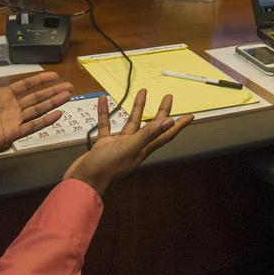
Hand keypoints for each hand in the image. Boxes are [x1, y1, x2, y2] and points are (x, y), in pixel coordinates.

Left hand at [0, 42, 72, 161]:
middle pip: (37, 97)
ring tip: (67, 96)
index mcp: (1, 94)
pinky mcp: (11, 134)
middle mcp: (10, 107)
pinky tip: (58, 114)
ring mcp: (12, 121)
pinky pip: (32, 127)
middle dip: (53, 91)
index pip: (26, 85)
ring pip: (38, 110)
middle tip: (68, 86)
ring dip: (53, 103)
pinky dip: (46, 121)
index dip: (40, 80)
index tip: (54, 75)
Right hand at [64, 90, 192, 196]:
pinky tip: (103, 101)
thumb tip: (169, 122)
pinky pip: (107, 125)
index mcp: (143, 149)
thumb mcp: (129, 148)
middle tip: (168, 97)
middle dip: (161, 111)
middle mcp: (134, 147)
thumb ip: (147, 134)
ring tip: (141, 91)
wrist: (82, 182)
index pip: (166, 135)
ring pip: (130, 123)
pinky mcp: (104, 145)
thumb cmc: (106, 168)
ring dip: (136, 108)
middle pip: (152, 126)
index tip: (191, 116)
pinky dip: (106, 113)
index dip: (178, 125)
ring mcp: (119, 146)